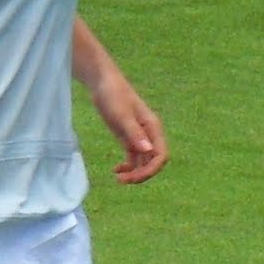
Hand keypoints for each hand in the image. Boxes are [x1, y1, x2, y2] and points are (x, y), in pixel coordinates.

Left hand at [90, 69, 167, 184]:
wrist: (102, 83)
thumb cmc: (114, 95)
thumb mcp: (122, 115)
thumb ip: (134, 133)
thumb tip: (148, 150)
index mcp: (153, 128)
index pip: (161, 155)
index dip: (151, 170)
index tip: (134, 177)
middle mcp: (149, 134)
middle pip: (153, 162)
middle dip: (141, 174)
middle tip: (122, 181)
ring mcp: (139, 137)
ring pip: (143, 162)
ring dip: (133, 173)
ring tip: (117, 178)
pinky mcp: (127, 137)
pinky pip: (133, 158)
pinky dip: (127, 167)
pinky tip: (116, 170)